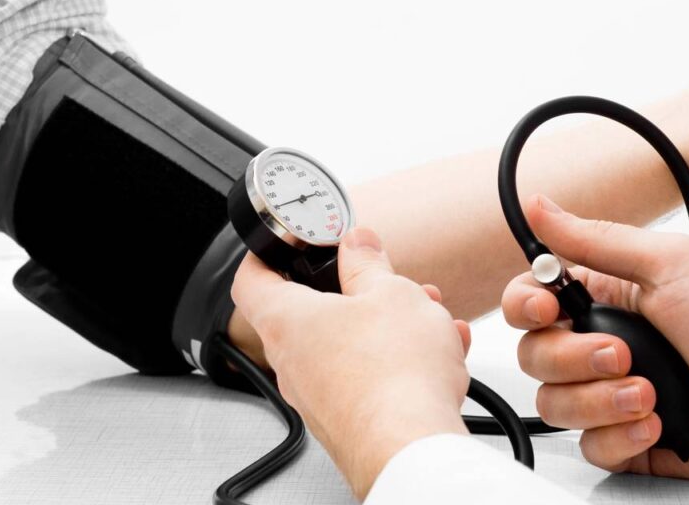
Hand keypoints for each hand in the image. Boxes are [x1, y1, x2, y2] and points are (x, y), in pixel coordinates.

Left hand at [231, 227, 471, 498]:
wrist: (411, 446)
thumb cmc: (394, 373)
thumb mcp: (390, 292)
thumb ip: (369, 264)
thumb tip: (357, 245)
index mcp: (288, 321)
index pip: (251, 279)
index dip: (265, 254)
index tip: (286, 243)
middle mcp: (292, 363)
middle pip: (313, 314)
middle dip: (356, 293)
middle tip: (383, 281)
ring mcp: (318, 396)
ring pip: (348, 346)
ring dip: (387, 326)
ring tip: (427, 317)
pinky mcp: (346, 420)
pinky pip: (368, 378)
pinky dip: (398, 361)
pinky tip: (436, 353)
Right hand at [502, 196, 688, 479]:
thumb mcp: (667, 264)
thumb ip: (595, 239)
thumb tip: (538, 205)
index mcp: (600, 297)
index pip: (528, 301)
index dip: (526, 307)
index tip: (549, 310)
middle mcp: (595, 345)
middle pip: (533, 356)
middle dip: (574, 359)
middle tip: (622, 354)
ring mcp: (606, 394)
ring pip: (553, 406)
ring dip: (601, 401)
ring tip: (649, 394)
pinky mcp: (622, 439)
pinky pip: (589, 446)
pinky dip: (622, 436)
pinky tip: (656, 424)